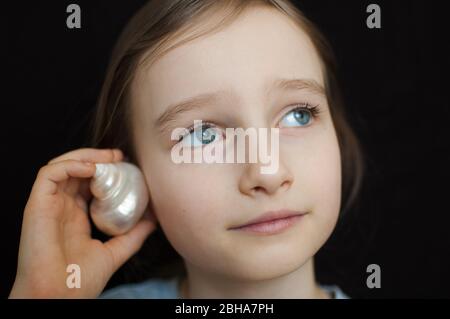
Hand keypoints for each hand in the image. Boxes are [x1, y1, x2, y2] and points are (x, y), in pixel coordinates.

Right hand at [9, 148, 156, 297]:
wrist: (60, 297)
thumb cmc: (80, 281)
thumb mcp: (115, 251)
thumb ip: (134, 235)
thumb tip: (154, 219)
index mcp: (75, 216)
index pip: (87, 184)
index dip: (105, 171)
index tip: (125, 165)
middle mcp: (60, 207)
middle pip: (75, 171)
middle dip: (98, 158)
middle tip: (119, 156)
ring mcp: (48, 205)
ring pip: (61, 166)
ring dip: (86, 156)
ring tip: (108, 158)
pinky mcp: (37, 205)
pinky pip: (49, 174)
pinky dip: (70, 164)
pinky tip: (92, 168)